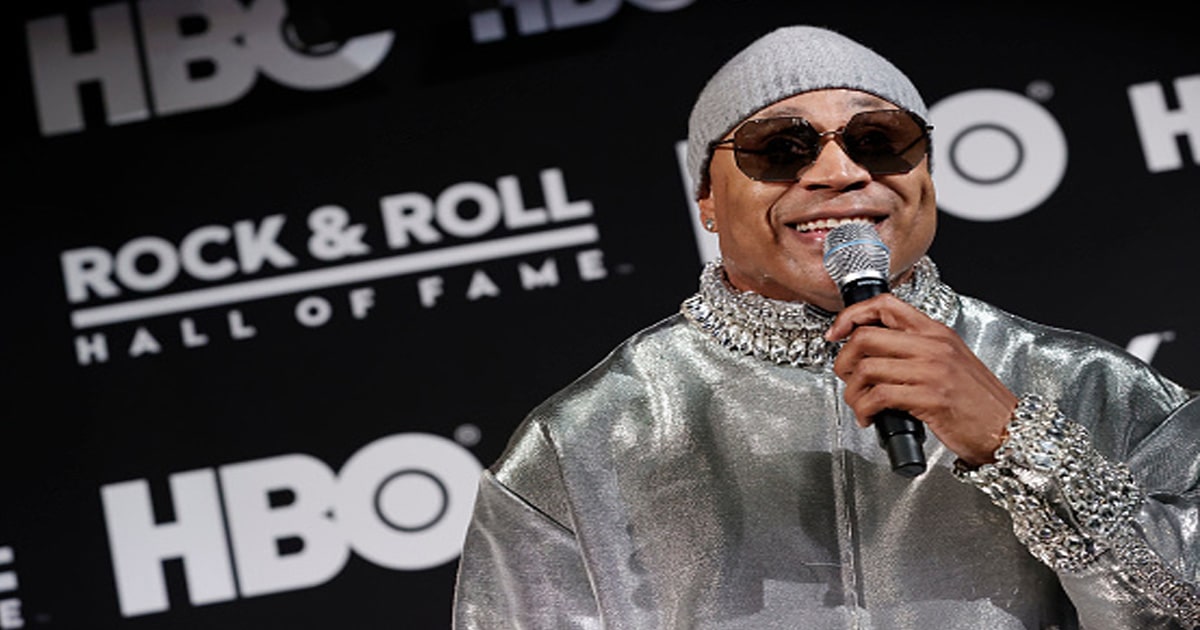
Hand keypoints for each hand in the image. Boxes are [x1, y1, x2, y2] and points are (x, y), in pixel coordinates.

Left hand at [825, 294, 1017, 466]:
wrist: (1008, 430)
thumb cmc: (978, 401)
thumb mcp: (950, 361)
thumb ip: (916, 350)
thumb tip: (872, 354)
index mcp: (936, 332)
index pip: (884, 305)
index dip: (851, 316)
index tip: (835, 333)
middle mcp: (933, 346)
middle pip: (865, 337)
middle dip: (843, 360)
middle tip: (846, 377)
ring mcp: (931, 371)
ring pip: (866, 368)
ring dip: (852, 392)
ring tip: (859, 404)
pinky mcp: (930, 398)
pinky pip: (878, 396)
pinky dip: (864, 410)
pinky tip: (870, 418)